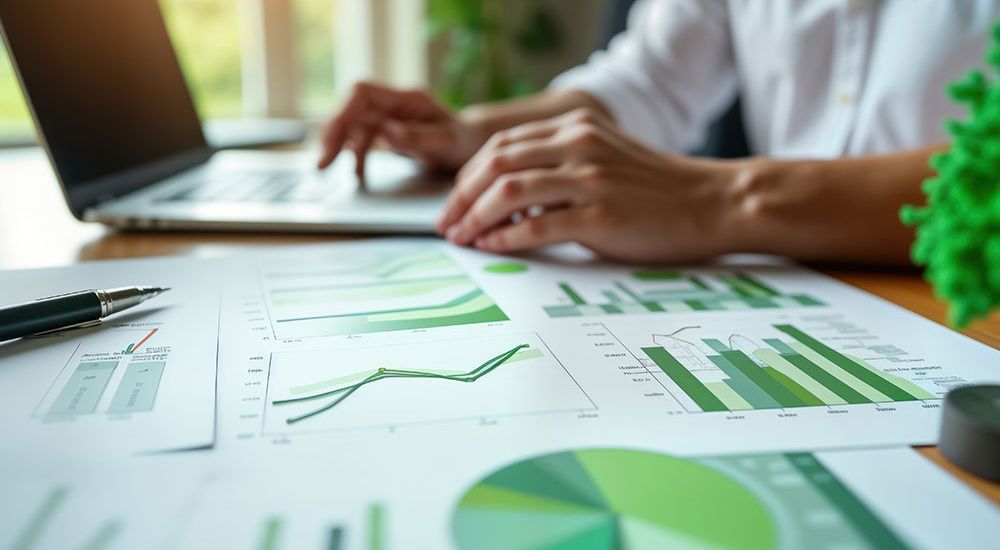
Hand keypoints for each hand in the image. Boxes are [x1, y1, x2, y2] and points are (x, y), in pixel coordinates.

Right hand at [317, 82, 487, 179]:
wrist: (473, 145)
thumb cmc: (464, 141)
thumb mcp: (448, 142)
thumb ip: (419, 137)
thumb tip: (388, 134)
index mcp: (407, 99)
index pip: (362, 93)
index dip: (344, 113)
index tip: (336, 141)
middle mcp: (393, 104)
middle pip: (350, 109)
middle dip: (333, 134)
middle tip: (322, 164)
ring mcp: (388, 117)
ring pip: (351, 125)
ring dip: (338, 147)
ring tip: (327, 170)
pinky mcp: (386, 132)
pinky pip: (362, 141)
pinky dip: (355, 157)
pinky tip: (356, 176)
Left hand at [436, 108, 751, 262]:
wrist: (713, 203)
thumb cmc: (656, 190)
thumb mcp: (603, 159)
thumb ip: (558, 166)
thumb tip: (506, 196)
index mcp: (575, 128)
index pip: (500, 145)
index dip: (467, 176)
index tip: (453, 203)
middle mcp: (579, 146)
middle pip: (496, 164)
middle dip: (461, 197)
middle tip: (447, 224)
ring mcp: (590, 180)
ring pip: (510, 191)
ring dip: (477, 218)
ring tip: (463, 238)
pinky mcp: (601, 216)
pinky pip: (538, 225)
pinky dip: (506, 237)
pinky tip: (492, 248)